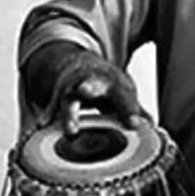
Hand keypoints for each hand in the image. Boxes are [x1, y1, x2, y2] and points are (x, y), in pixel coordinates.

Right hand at [27, 43, 152, 137]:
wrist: (82, 66)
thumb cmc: (106, 84)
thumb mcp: (124, 92)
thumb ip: (134, 110)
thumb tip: (152, 126)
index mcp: (112, 82)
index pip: (123, 96)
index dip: (129, 109)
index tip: (134, 124)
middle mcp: (90, 82)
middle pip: (91, 84)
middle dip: (89, 87)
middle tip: (87, 90)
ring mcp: (72, 89)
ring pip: (68, 99)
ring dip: (69, 113)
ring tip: (70, 129)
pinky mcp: (57, 98)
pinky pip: (51, 108)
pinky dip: (48, 116)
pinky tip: (43, 125)